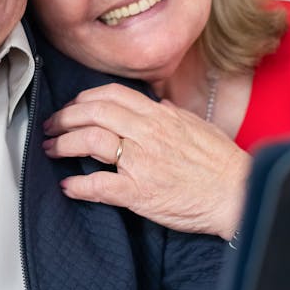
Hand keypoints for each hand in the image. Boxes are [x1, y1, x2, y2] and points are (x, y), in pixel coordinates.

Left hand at [43, 83, 250, 238]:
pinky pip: (100, 186)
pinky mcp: (140, 193)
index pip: (112, 95)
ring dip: (63, 144)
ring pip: (90, 142)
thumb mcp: (197, 126)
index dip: (85, 98)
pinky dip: (78, 186)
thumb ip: (171, 115)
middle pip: (93, 113)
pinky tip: (67, 187)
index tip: (73, 106)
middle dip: (65, 117)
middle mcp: (147, 134)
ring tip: (51, 149)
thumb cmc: (222, 163)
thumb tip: (156, 105)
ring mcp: (142, 162)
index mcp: (160, 116)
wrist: (238, 194)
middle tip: (52, 126)